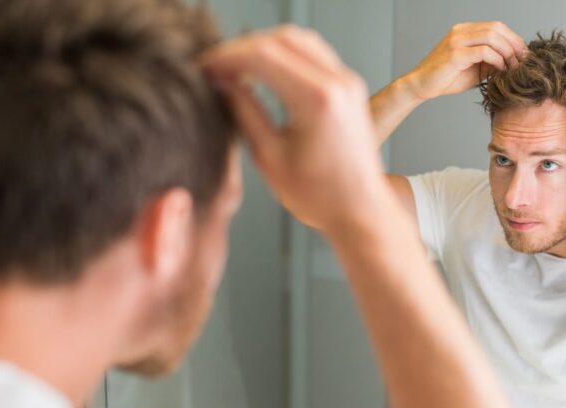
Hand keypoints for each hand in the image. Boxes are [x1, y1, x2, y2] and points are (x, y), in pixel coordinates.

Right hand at [202, 25, 388, 234]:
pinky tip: (264, 70)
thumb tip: (222, 83)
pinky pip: (314, 53)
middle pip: (281, 39)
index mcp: (318, 100)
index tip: (205, 67)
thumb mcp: (269, 157)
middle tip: (216, 65)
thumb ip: (244, 112)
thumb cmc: (319, 196)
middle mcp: (338, 83)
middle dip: (243, 47)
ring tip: (236, 66)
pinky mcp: (349, 86)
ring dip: (264, 46)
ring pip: (299, 39)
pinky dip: (285, 53)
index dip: (228, 57)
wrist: (360, 210)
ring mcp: (348, 81)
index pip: (264, 55)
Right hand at [402, 22, 526, 100]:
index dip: (513, 38)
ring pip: (492, 37)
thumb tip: (513, 62)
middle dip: (514, 43)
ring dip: (507, 52)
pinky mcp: (455, 54)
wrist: (421, 85)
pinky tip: (500, 70)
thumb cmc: (446, 78)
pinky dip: (497, 60)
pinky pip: (484, 52)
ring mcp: (457, 40)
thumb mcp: (474, 69)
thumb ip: (491, 62)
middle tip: (524, 60)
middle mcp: (461, 31)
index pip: (496, 27)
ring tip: (514, 67)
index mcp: (465, 30)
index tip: (523, 55)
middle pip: (497, 28)